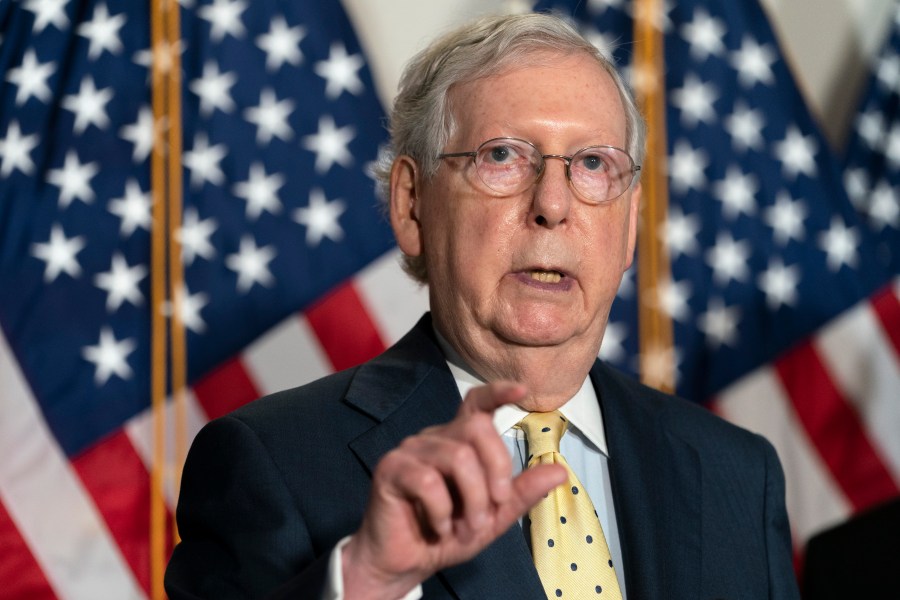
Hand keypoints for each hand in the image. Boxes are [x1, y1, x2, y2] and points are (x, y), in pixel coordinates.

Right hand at [341, 381, 565, 598]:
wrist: (405, 563)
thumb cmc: (447, 534)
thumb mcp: (493, 518)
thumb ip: (522, 493)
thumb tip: (560, 471)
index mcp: (459, 442)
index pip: (476, 404)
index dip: (497, 392)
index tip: (522, 390)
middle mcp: (435, 438)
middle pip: (477, 428)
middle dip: (497, 470)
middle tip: (495, 508)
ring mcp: (411, 450)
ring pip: (458, 457)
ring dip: (472, 501)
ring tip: (466, 528)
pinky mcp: (391, 468)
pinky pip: (428, 480)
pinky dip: (442, 512)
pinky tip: (439, 528)